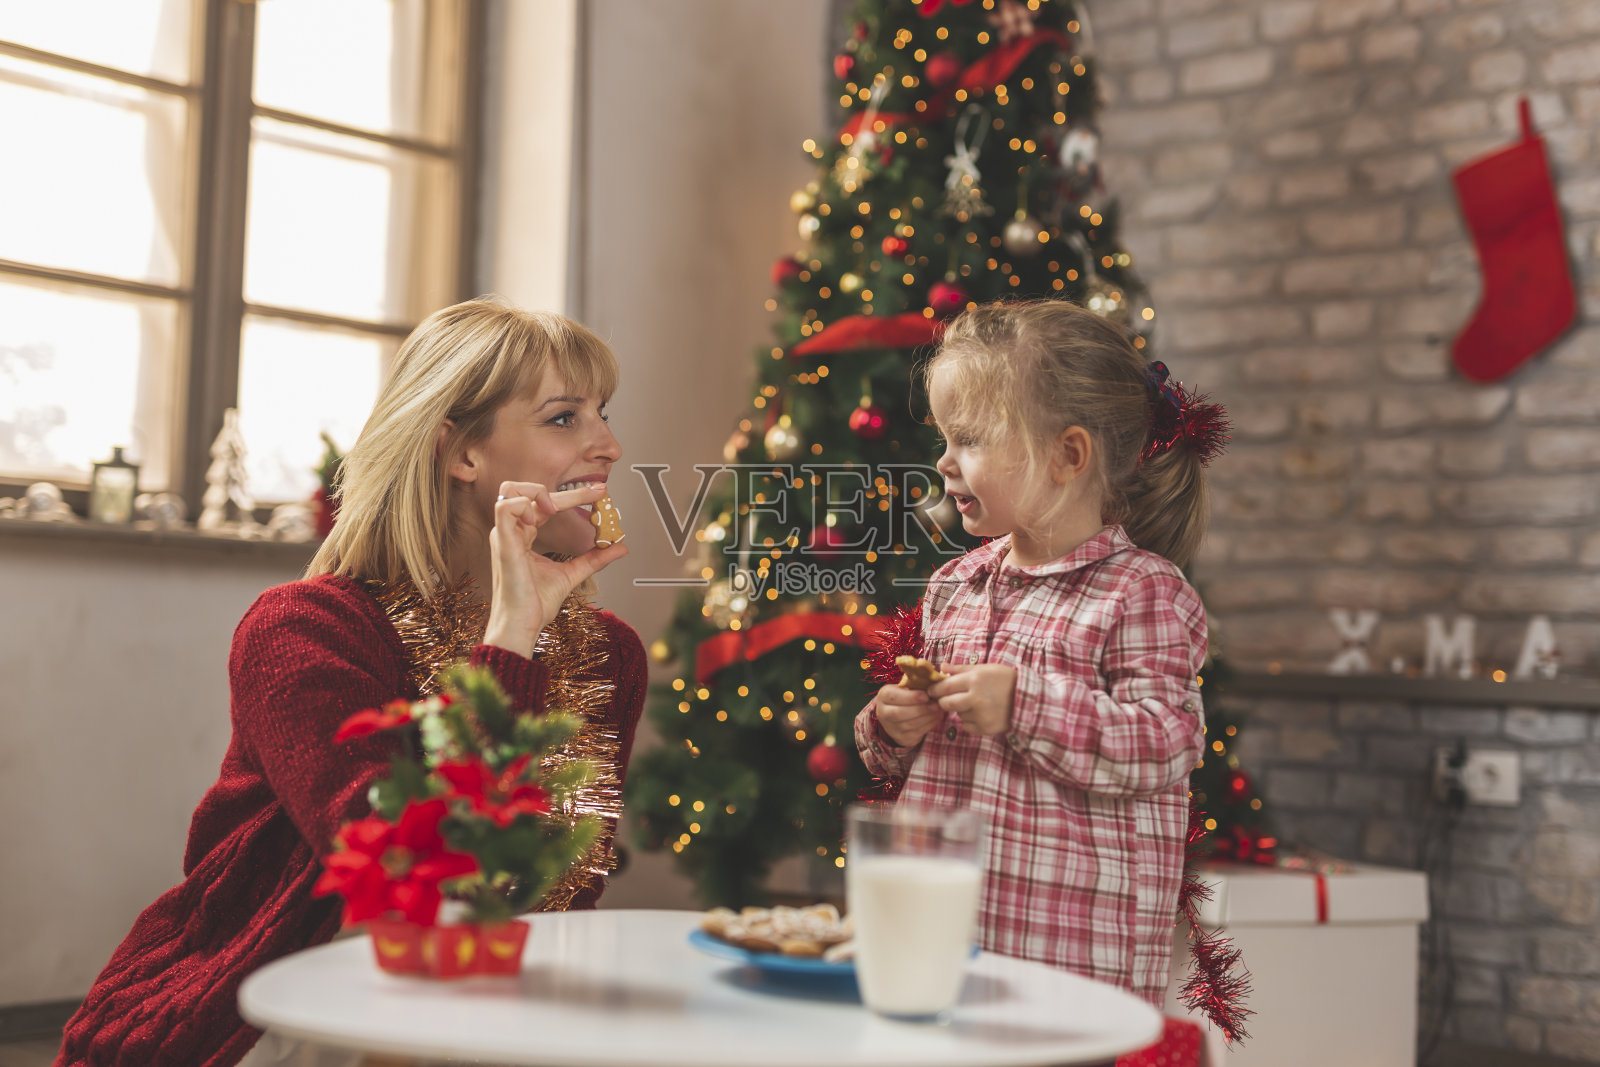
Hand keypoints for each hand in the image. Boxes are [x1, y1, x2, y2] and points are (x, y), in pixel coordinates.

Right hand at [483, 480, 628, 656]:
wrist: (523, 624)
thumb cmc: (536, 604)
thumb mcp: (572, 574)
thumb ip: (594, 558)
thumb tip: (620, 547)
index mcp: (524, 536)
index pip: (546, 505)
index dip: (574, 496)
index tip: (599, 494)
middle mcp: (513, 532)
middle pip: (532, 492)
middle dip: (569, 492)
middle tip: (598, 493)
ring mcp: (505, 536)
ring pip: (510, 490)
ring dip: (536, 492)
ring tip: (556, 510)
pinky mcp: (503, 543)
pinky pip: (505, 508)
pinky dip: (524, 506)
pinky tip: (537, 520)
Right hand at [873, 683, 943, 747]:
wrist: (898, 716)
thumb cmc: (906, 696)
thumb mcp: (906, 688)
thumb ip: (917, 685)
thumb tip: (934, 684)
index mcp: (883, 696)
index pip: (893, 697)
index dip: (911, 697)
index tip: (926, 695)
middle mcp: (883, 713)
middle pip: (900, 713)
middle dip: (921, 709)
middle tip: (936, 704)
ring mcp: (891, 728)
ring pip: (910, 724)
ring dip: (927, 717)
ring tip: (938, 709)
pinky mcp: (901, 738)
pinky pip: (917, 733)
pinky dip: (929, 724)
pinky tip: (936, 717)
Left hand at [928, 663, 1015, 735]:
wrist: (1028, 698)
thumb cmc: (1004, 679)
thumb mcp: (984, 669)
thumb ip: (961, 669)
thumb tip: (941, 667)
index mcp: (974, 680)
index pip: (944, 687)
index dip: (935, 689)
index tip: (932, 690)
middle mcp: (976, 698)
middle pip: (946, 703)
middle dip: (943, 701)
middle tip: (947, 698)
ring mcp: (980, 715)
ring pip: (958, 714)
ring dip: (961, 710)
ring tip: (976, 703)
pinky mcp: (985, 728)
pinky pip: (967, 725)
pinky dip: (970, 720)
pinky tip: (981, 713)